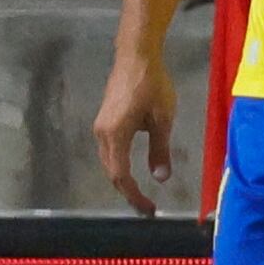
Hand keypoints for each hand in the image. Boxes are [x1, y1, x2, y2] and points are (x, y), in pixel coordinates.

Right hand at [92, 48, 175, 215]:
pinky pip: (109, 150)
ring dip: (122, 178)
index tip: (149, 209)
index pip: (121, 175)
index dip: (134, 195)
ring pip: (108, 161)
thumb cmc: (152, 84)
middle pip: (111, 171)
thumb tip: (160, 177)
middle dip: (128, 192)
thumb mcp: (162, 119)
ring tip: (139, 192)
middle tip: (146, 207)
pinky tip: (132, 167)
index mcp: (115, 135)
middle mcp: (102, 134)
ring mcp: (100, 126)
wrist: (136, 55)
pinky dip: (119, 164)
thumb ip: (160, 149)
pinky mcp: (104, 120)